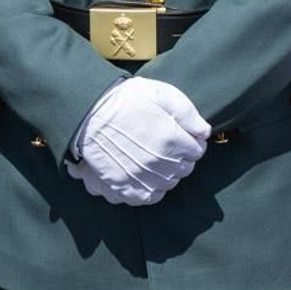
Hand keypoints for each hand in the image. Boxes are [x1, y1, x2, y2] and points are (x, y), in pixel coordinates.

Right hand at [68, 77, 209, 205]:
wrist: (86, 113)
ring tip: (155, 158)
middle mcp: (159, 162)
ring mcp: (141, 178)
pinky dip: (152, 188)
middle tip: (167, 145)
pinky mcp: (124, 188)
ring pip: (169, 183)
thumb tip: (204, 131)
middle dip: (181, 157)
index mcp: (171, 138)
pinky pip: (149, 197)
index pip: (197, 150)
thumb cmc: (123, 100)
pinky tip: (146, 175)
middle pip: (184, 168)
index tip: (182, 135)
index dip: (191, 140)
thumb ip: (187, 112)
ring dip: (167, 172)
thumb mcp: (159, 93)